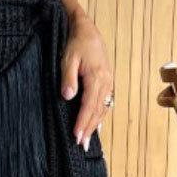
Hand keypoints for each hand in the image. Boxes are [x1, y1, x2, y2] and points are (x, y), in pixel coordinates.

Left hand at [60, 13, 112, 151]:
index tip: (77, 136)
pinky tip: (95, 126)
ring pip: (102, 109)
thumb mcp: (68, 58)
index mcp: (96, 77)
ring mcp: (108, 83)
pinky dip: (99, 116)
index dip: (83, 122)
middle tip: (82, 145)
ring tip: (87, 141)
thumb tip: (68, 97)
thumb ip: (68, 78)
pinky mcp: (107, 82)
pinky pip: (105, 103)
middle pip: (97, 111)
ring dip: (95, 125)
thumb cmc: (76, 43)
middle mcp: (106, 82)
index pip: (89, 105)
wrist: (88, 30)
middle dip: (89, 129)